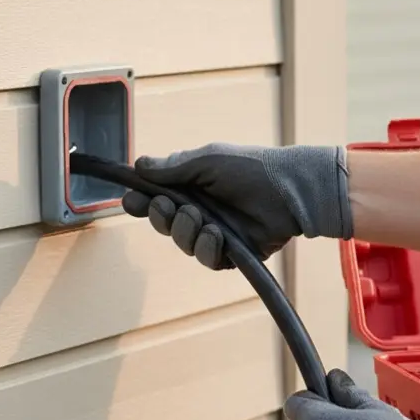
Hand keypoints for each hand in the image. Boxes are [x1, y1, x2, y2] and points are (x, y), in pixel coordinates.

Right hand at [120, 143, 352, 268]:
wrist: (289, 190)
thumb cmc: (250, 168)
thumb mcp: (207, 160)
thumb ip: (173, 166)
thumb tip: (138, 164)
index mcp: (191, 187)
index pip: (155, 198)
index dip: (140, 202)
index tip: (131, 200)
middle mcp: (200, 211)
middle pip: (163, 224)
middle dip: (162, 217)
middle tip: (170, 207)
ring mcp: (215, 233)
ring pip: (183, 244)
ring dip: (186, 233)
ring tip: (203, 220)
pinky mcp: (231, 253)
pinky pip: (207, 259)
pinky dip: (208, 248)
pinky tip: (217, 235)